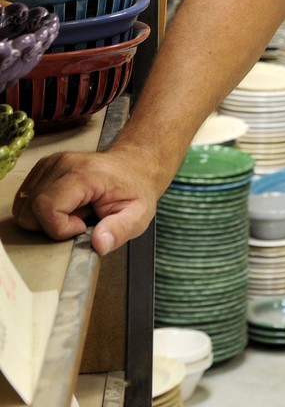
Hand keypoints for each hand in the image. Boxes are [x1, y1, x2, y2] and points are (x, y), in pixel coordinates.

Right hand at [12, 144, 162, 255]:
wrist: (135, 165)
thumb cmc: (135, 189)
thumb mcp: (138, 215)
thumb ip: (119, 231)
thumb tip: (99, 244)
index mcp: (85, 174)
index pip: (46, 207)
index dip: (59, 228)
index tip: (83, 226)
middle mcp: (63, 164)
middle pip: (30, 209)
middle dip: (51, 225)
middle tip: (80, 220)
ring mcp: (51, 163)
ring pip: (24, 205)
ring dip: (46, 217)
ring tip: (76, 211)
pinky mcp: (45, 166)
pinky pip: (26, 197)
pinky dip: (42, 208)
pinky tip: (67, 204)